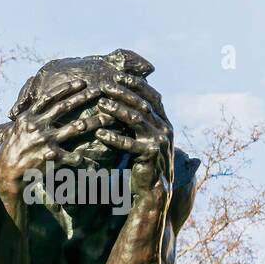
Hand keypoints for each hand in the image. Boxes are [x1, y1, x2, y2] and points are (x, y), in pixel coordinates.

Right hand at [0, 79, 110, 204]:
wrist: (6, 175)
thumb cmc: (9, 152)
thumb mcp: (13, 130)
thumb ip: (25, 118)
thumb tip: (30, 105)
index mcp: (28, 117)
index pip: (49, 98)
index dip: (66, 89)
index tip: (81, 82)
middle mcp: (37, 125)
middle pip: (65, 107)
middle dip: (84, 97)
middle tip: (99, 91)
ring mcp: (45, 140)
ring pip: (76, 127)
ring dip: (94, 122)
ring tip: (107, 119)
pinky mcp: (52, 156)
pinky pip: (73, 155)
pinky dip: (80, 157)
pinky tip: (87, 158)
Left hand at [95, 73, 173, 189]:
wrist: (155, 188)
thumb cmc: (143, 161)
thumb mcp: (144, 137)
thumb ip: (139, 121)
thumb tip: (122, 100)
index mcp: (164, 121)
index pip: (151, 96)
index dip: (136, 85)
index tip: (118, 76)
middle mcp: (165, 128)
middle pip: (143, 104)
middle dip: (123, 93)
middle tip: (105, 86)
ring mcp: (159, 141)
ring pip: (137, 120)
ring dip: (118, 110)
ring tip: (101, 104)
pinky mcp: (150, 155)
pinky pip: (130, 144)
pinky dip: (114, 138)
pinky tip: (100, 134)